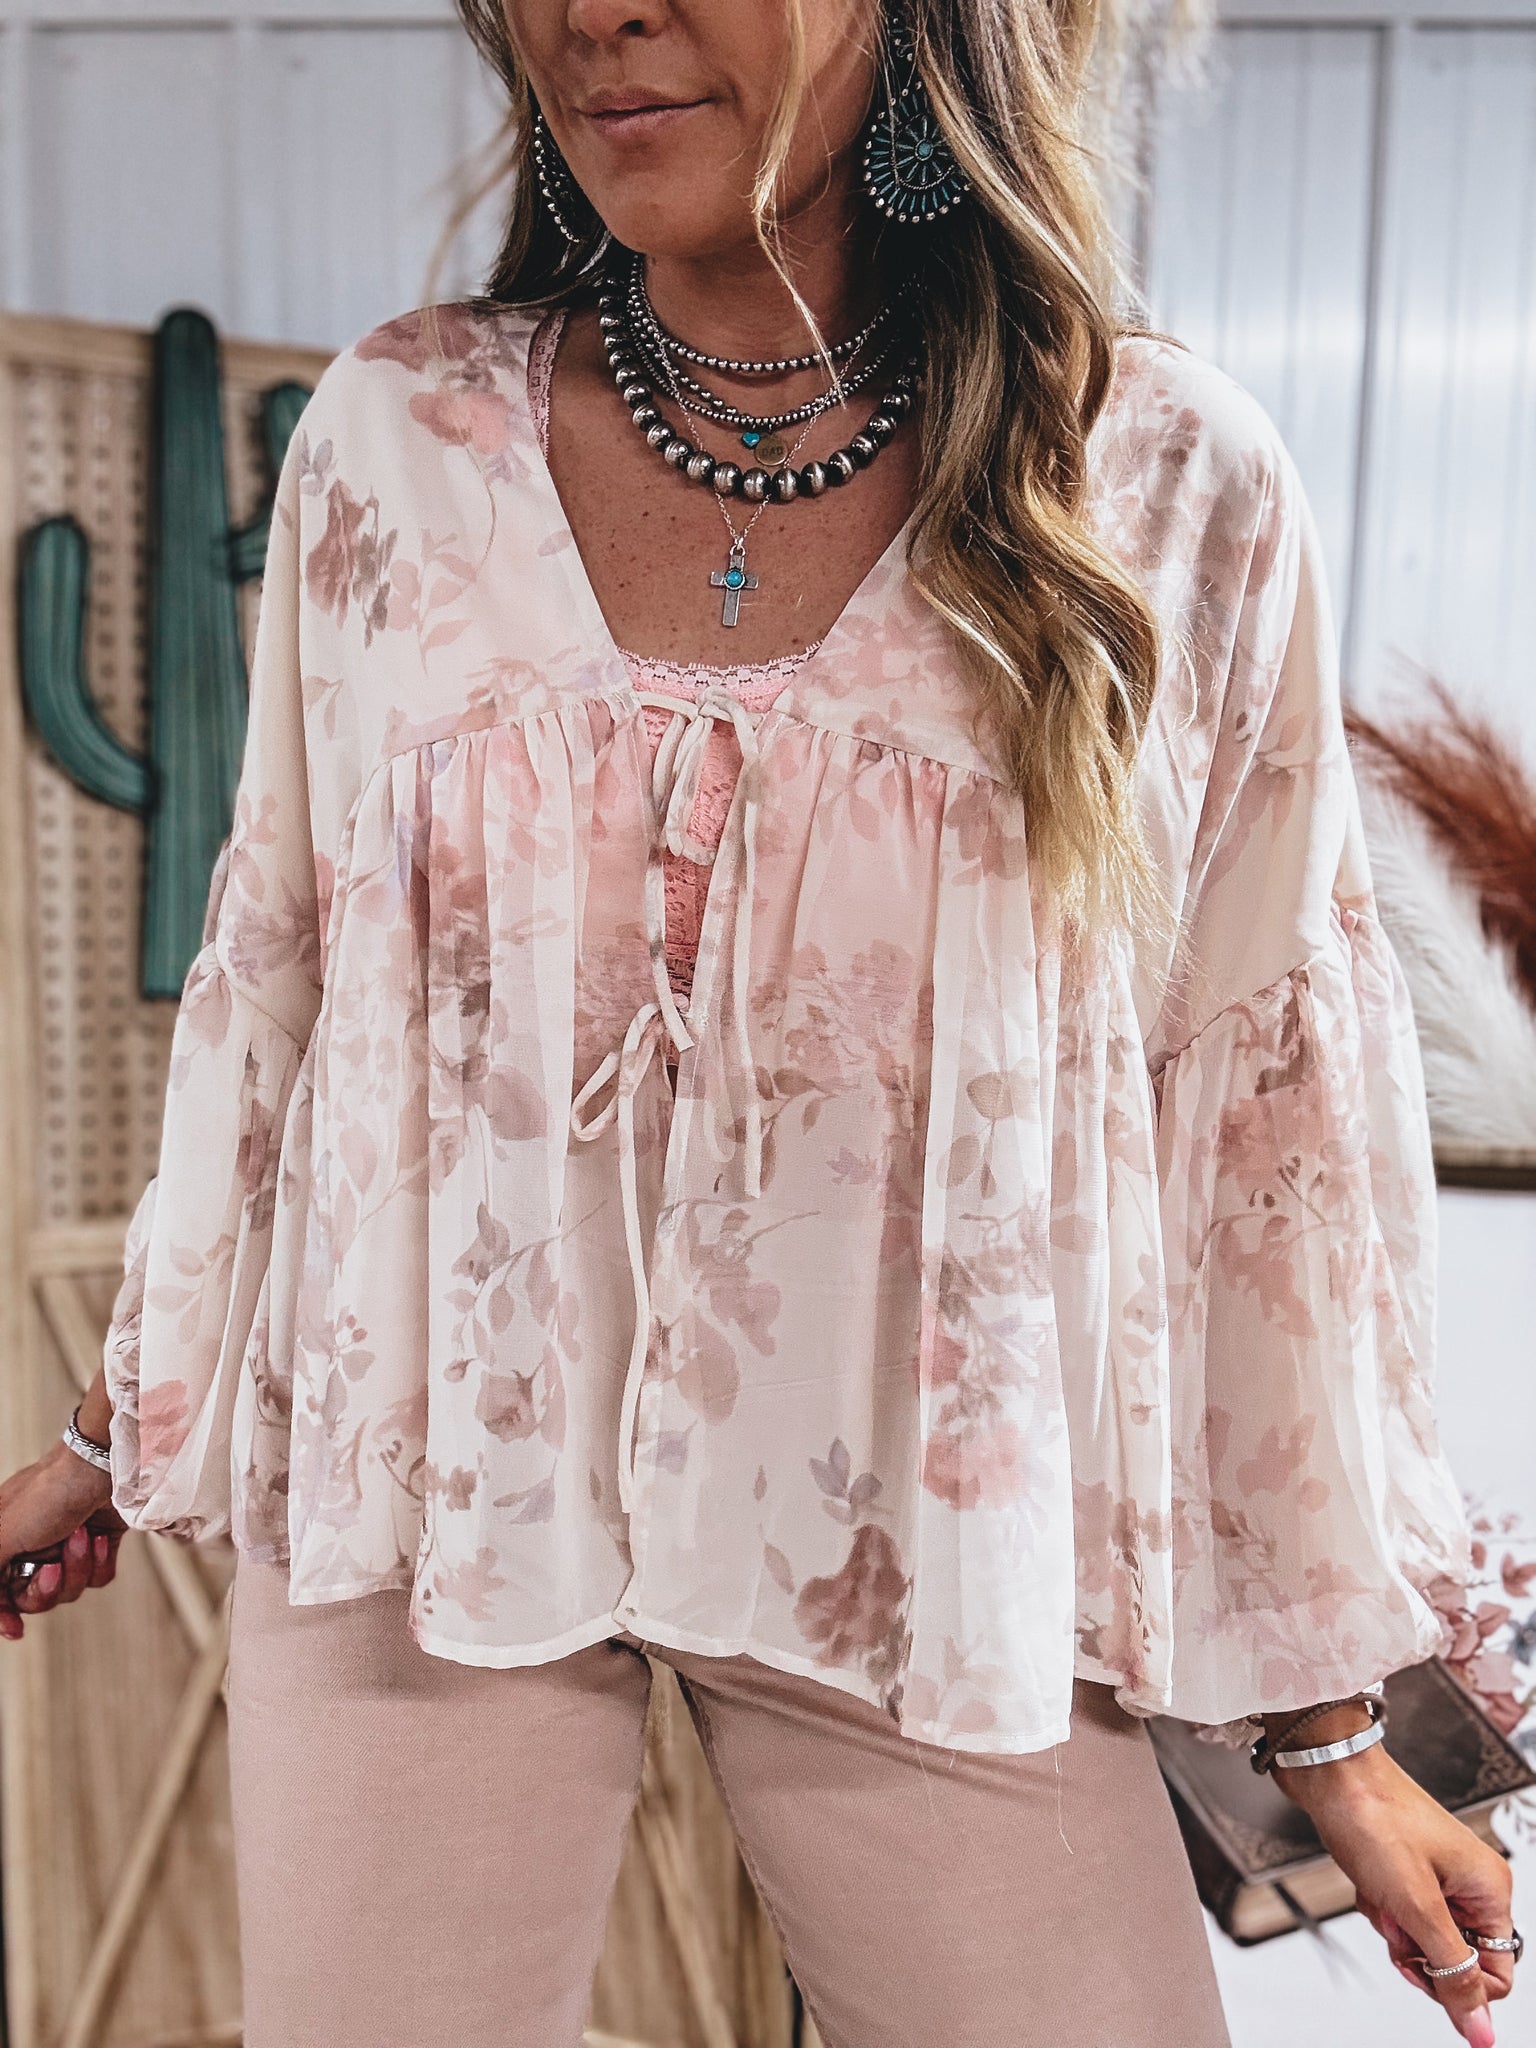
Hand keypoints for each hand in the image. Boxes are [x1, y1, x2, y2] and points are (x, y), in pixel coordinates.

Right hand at [0, 1437, 123, 1639]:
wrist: (103, 1465)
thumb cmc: (47, 1493)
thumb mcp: (2, 1534)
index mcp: (4, 1542)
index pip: (0, 1593)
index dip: (3, 1614)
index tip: (14, 1630)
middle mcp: (32, 1547)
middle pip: (35, 1599)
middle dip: (48, 1586)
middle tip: (53, 1566)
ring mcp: (66, 1546)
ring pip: (69, 1590)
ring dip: (77, 1566)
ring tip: (82, 1535)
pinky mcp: (99, 1544)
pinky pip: (97, 1578)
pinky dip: (100, 1561)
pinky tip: (101, 1537)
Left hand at [1271, 1714, 1515, 2045]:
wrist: (1327, 1771)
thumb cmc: (1373, 1815)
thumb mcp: (1417, 1906)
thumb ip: (1452, 1972)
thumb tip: (1481, 2031)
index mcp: (1489, 1889)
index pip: (1495, 1974)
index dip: (1455, 1982)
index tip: (1421, 1965)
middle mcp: (1468, 1882)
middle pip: (1454, 1958)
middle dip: (1417, 1948)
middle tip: (1397, 1920)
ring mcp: (1435, 1875)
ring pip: (1421, 1937)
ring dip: (1392, 1924)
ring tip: (1379, 1892)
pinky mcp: (1403, 1869)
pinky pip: (1397, 1913)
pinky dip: (1377, 1905)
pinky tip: (1366, 1882)